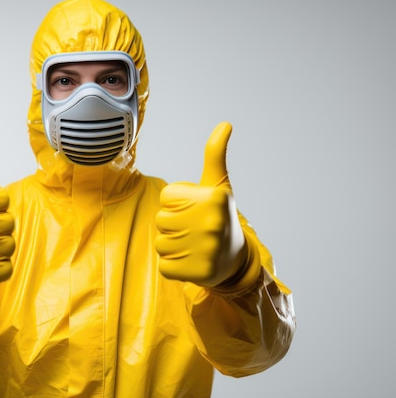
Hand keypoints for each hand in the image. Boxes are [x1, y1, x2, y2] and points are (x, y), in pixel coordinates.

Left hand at [155, 122, 247, 287]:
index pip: (166, 198)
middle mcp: (211, 223)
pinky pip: (164, 266)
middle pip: (161, 220)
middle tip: (194, 230)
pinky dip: (173, 266)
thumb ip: (215, 154)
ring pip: (160, 244)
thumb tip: (225, 123)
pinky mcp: (197, 273)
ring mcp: (205, 250)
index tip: (195, 210)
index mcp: (214, 198)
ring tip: (193, 245)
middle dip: (172, 225)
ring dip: (172, 246)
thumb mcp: (219, 185)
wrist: (236, 259)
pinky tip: (192, 262)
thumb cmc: (221, 215)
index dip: (176, 204)